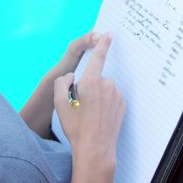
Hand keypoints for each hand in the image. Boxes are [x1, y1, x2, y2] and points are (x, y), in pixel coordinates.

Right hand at [53, 33, 126, 162]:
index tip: (108, 33)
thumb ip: (62, 83)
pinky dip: (105, 105)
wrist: (95, 149)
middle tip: (81, 107)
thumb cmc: (76, 127)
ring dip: (97, 97)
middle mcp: (107, 85)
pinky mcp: (122, 105)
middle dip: (88, 87)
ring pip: (104, 89)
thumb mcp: (59, 103)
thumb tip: (72, 76)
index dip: (102, 44)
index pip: (98, 57)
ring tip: (90, 115)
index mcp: (91, 82)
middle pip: (95, 78)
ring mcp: (117, 96)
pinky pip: (111, 99)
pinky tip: (99, 118)